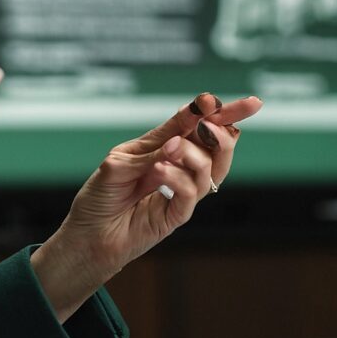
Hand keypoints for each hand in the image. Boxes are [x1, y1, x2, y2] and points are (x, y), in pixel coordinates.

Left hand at [31, 93, 262, 320]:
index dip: (225, 113)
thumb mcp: (121, 161)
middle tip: (212, 124)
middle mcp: (178, 169)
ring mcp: (179, 193)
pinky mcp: (175, 217)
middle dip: (225, 131)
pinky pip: (190, 195)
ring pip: (210, 170)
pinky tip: (159, 170)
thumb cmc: (100, 197)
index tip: (250, 103)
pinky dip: (178, 178)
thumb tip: (184, 135)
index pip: (200, 125)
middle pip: (217, 148)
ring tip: (172, 148)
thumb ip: (154, 148)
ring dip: (194, 154)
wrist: (86, 234)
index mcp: (165, 148)